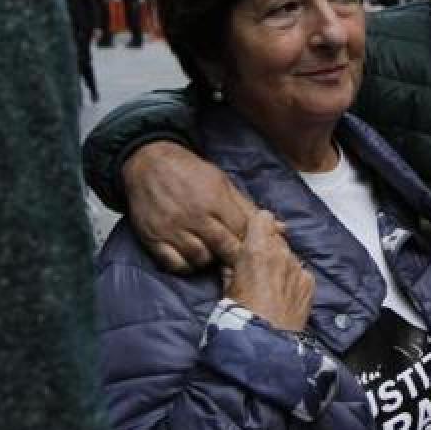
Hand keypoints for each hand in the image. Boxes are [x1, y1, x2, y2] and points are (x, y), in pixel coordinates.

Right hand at [124, 141, 256, 272]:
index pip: (243, 231)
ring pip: (200, 259)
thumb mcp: (224, 184)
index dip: (253, 243)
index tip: (257, 250)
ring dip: (211, 261)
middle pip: (224, 247)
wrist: (149, 163)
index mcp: (215, 200)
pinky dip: (186, 266)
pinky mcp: (154, 238)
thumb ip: (249, 209)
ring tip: (214, 255)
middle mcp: (194, 216)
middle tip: (241, 262)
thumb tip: (281, 229)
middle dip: (236, 257)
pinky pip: (174, 264)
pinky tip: (193, 259)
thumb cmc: (190, 173)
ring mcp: (172, 229)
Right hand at [224, 210, 314, 331]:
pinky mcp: (310, 283)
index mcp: (258, 248)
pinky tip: (283, 296)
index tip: (251, 236)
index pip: (263, 217)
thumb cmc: (239, 317)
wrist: (265, 344)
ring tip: (270, 286)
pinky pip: (300, 273)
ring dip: (281, 263)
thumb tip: (230, 259)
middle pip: (277, 237)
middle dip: (268, 247)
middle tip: (258, 265)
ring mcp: (298, 268)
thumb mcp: (226, 287)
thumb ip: (230, 266)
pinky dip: (293, 280)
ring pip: (289, 255)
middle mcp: (282, 253)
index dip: (257, 226)